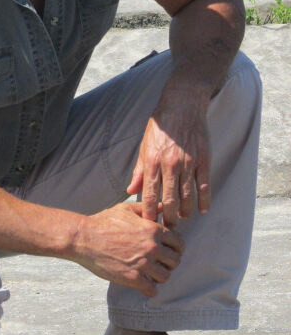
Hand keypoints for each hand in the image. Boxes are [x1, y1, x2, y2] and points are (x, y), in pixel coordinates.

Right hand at [72, 203, 183, 296]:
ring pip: (165, 276)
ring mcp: (143, 264)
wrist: (84, 238)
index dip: (175, 248)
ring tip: (150, 274)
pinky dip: (149, 289)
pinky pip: (152, 290)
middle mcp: (152, 247)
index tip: (168, 251)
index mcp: (153, 229)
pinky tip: (143, 284)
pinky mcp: (133, 278)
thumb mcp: (126, 209)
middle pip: (175, 261)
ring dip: (159, 276)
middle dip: (169, 263)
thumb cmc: (103, 221)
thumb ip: (147, 209)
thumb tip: (163, 206)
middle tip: (159, 263)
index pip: (179, 243)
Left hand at [127, 99, 211, 228]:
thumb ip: (139, 170)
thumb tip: (130, 189)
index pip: (149, 195)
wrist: (182, 105)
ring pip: (187, 196)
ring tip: (182, 218)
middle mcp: (170, 165)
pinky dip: (204, 201)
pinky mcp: (203, 160)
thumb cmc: (160, 126)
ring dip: (185, 212)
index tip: (149, 226)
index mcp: (152, 162)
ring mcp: (188, 163)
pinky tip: (202, 210)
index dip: (150, 213)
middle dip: (168, 218)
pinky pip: (204, 186)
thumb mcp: (144, 146)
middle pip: (170, 200)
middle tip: (168, 228)